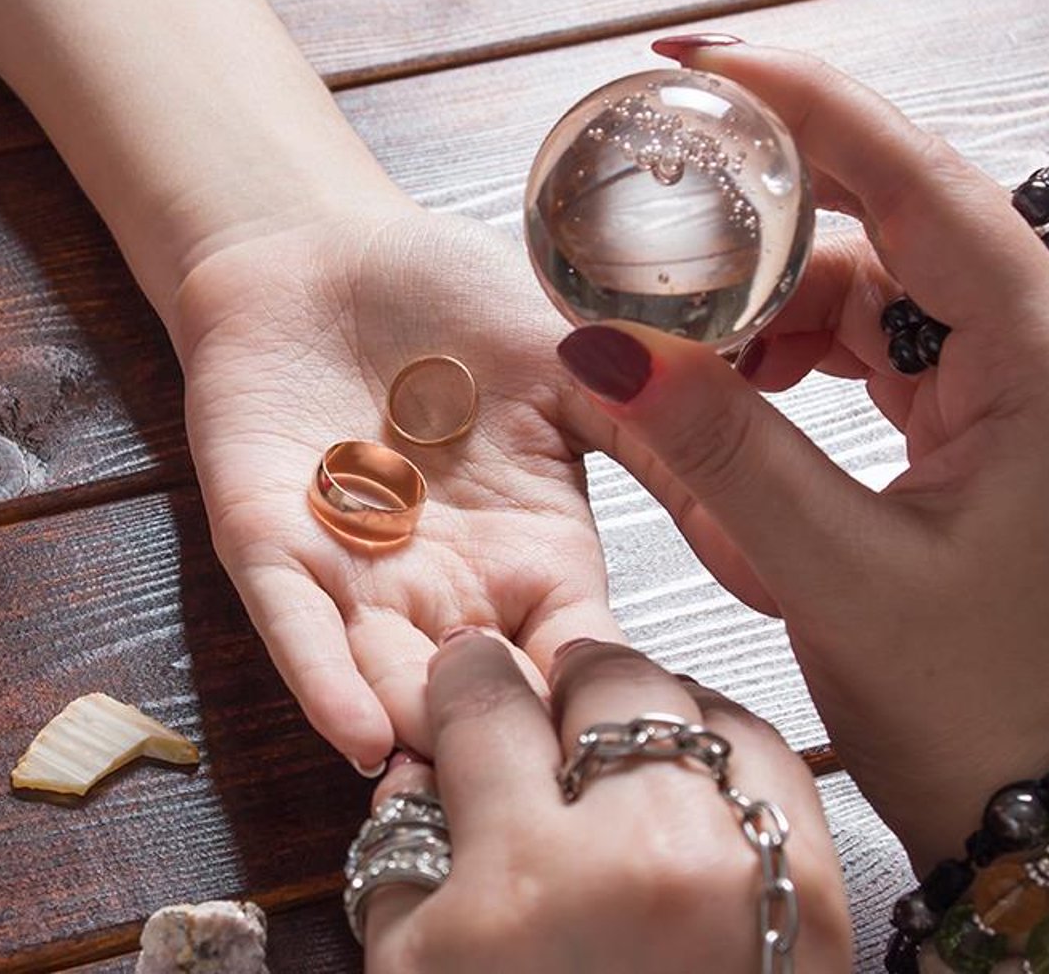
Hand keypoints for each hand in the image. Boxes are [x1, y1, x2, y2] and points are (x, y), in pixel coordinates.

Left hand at [172, 209, 623, 768]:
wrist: (323, 244)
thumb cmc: (452, 297)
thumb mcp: (584, 363)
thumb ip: (665, 447)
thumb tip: (779, 550)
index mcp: (538, 554)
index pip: (582, 656)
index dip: (605, 703)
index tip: (646, 757)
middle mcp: (452, 588)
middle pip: (488, 697)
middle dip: (508, 749)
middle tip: (543, 804)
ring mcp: (359, 575)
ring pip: (391, 680)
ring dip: (419, 732)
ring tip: (459, 783)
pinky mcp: (269, 545)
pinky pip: (295, 625)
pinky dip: (322, 679)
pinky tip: (356, 732)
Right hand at [358, 632, 848, 971]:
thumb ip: (403, 860)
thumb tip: (420, 763)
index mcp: (524, 881)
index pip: (485, 700)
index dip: (465, 680)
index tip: (466, 686)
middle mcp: (643, 854)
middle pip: (602, 676)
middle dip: (562, 690)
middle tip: (545, 727)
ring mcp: (746, 867)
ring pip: (694, 701)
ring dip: (648, 717)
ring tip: (619, 768)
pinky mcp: (822, 889)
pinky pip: (770, 756)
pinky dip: (723, 755)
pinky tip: (687, 793)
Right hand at [554, 40, 1048, 863]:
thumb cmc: (977, 710)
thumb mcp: (833, 576)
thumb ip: (722, 450)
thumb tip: (604, 351)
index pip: (926, 186)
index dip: (812, 112)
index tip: (705, 65)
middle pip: (898, 229)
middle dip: (770, 227)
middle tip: (656, 228)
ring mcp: (1029, 393)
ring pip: (884, 290)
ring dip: (775, 307)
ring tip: (680, 348)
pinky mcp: (994, 429)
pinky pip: (888, 350)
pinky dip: (803, 357)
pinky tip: (739, 388)